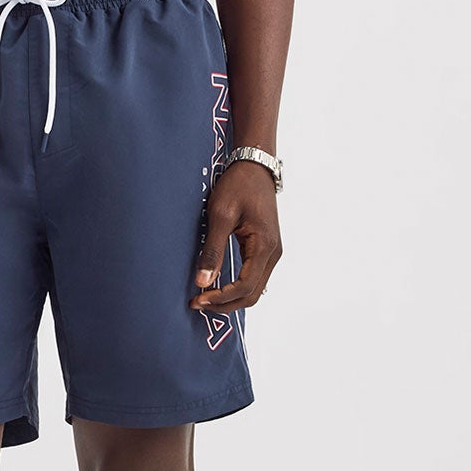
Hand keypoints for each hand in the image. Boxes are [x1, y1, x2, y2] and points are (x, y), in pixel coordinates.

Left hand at [190, 158, 279, 310]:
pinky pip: (254, 277)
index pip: (244, 286)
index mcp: (264, 246)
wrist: (255, 167)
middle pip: (252, 294)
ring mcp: (272, 252)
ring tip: (205, 298)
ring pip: (255, 288)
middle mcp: (273, 253)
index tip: (197, 299)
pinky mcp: (266, 248)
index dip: (220, 298)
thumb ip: (212, 250)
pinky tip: (218, 286)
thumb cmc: (238, 186)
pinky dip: (237, 288)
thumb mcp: (220, 216)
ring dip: (231, 298)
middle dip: (225, 304)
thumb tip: (202, 282)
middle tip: (197, 304)